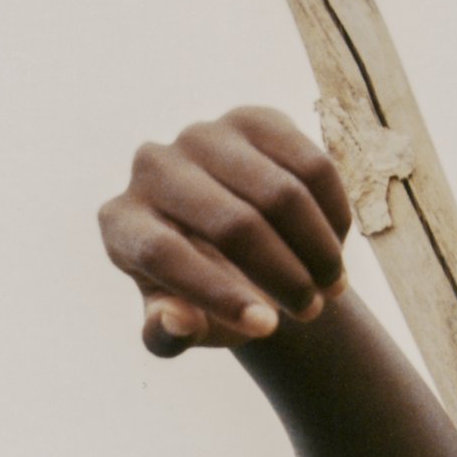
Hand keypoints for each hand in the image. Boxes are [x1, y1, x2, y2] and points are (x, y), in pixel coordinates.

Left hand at [100, 107, 354, 356]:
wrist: (230, 245)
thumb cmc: (197, 296)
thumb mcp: (179, 326)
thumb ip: (167, 336)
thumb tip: (177, 318)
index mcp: (121, 223)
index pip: (165, 254)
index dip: (218, 294)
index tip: (267, 329)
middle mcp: (152, 167)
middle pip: (233, 224)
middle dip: (284, 278)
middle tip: (311, 313)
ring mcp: (203, 136)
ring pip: (281, 194)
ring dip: (318, 250)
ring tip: (332, 288)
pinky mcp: (252, 120)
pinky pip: (310, 166)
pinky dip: (333, 214)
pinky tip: (335, 246)